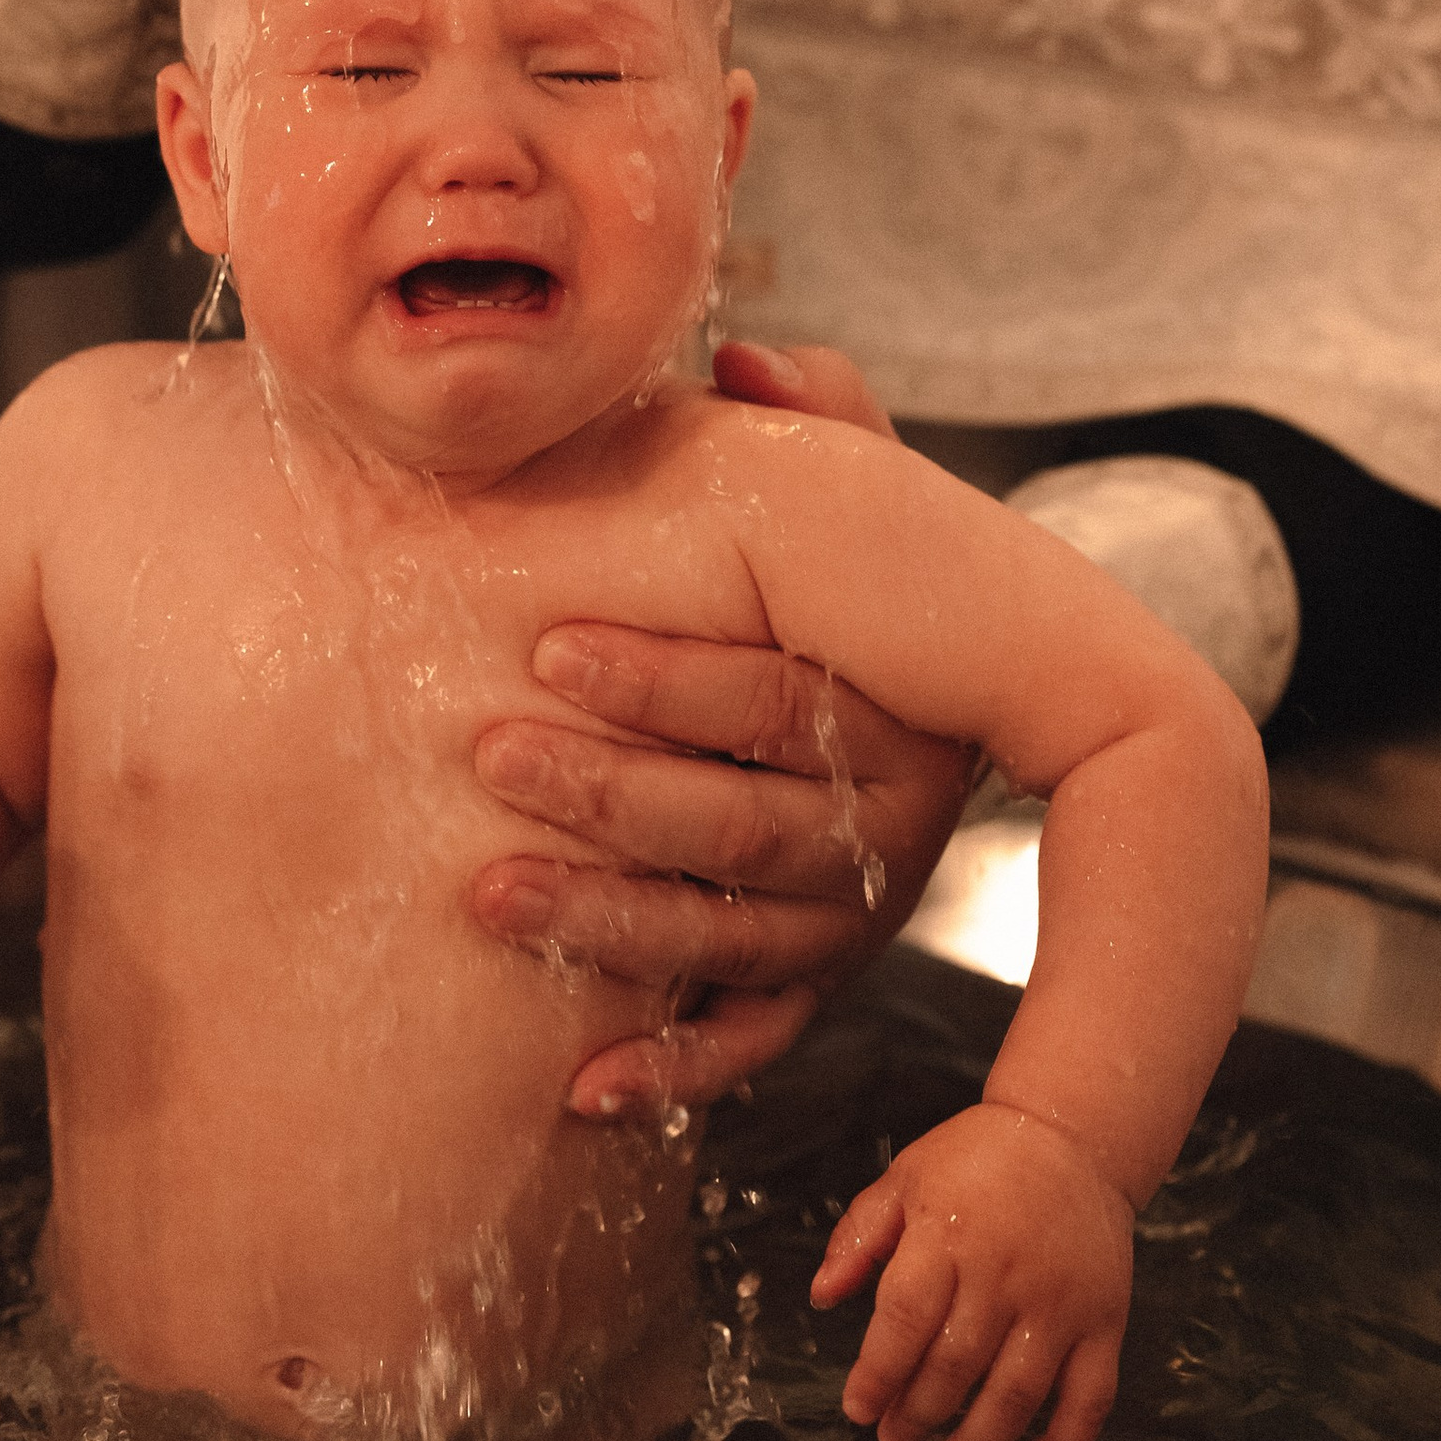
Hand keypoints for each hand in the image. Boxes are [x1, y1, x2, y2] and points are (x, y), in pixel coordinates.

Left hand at [471, 340, 967, 1119]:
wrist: (956, 712)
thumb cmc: (861, 589)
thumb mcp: (857, 498)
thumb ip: (817, 422)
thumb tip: (750, 354)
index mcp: (894, 708)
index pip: (779, 700)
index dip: (667, 676)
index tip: (551, 646)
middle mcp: (885, 823)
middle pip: (745, 823)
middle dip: (613, 793)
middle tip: (489, 751)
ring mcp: (847, 915)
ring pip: (731, 935)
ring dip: (608, 923)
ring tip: (484, 894)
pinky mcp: (813, 982)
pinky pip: (751, 1040)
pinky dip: (673, 1067)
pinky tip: (581, 1086)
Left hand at [813, 1104, 1131, 1440]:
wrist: (1072, 1136)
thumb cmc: (978, 1158)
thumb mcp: (904, 1178)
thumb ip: (858, 1237)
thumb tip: (822, 1296)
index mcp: (948, 1236)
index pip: (904, 1321)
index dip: (877, 1376)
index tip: (857, 1410)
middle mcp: (1005, 1275)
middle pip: (954, 1368)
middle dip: (916, 1417)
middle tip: (893, 1440)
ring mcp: (1060, 1304)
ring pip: (1016, 1397)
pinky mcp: (1105, 1322)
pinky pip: (1090, 1399)